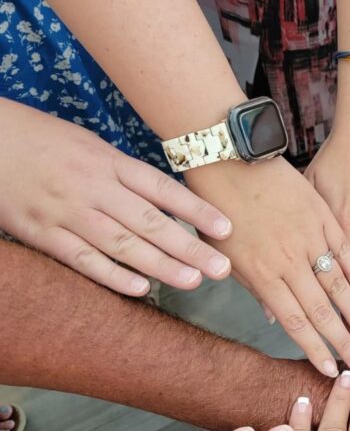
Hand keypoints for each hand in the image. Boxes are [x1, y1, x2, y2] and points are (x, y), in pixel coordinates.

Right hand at [0, 99, 232, 295]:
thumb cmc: (42, 142)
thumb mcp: (89, 146)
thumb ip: (124, 174)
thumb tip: (165, 202)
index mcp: (107, 161)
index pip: (161, 188)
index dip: (195, 211)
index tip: (226, 229)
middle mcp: (92, 187)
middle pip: (149, 222)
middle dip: (189, 247)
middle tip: (221, 269)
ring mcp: (67, 212)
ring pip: (121, 244)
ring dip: (160, 265)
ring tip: (193, 281)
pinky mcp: (42, 233)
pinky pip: (82, 259)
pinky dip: (112, 275)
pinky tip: (140, 288)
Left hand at [187, 157, 349, 376]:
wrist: (230, 158)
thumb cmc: (218, 208)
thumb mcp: (225, 255)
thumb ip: (253, 287)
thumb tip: (273, 318)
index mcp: (263, 274)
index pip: (295, 322)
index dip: (315, 349)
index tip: (331, 371)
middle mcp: (291, 261)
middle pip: (323, 311)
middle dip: (344, 343)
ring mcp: (310, 238)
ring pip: (340, 284)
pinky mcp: (323, 216)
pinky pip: (346, 252)